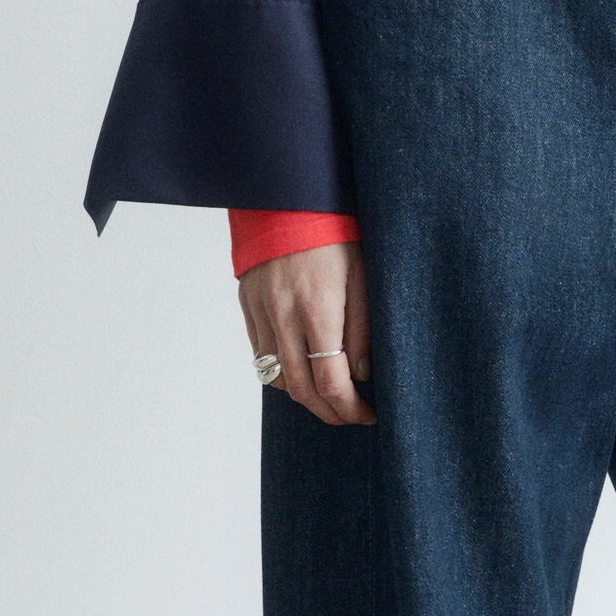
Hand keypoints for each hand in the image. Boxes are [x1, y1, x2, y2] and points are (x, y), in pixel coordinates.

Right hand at [240, 239, 373, 427]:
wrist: (289, 199)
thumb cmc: (335, 235)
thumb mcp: (363, 276)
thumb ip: (363, 328)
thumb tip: (361, 374)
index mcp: (318, 310)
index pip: (331, 381)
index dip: (350, 408)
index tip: (368, 414)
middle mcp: (284, 316)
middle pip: (301, 390)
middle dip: (328, 412)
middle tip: (350, 416)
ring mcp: (261, 312)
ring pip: (276, 378)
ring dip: (303, 396)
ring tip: (328, 396)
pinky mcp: (247, 305)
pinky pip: (260, 355)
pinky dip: (281, 372)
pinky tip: (302, 370)